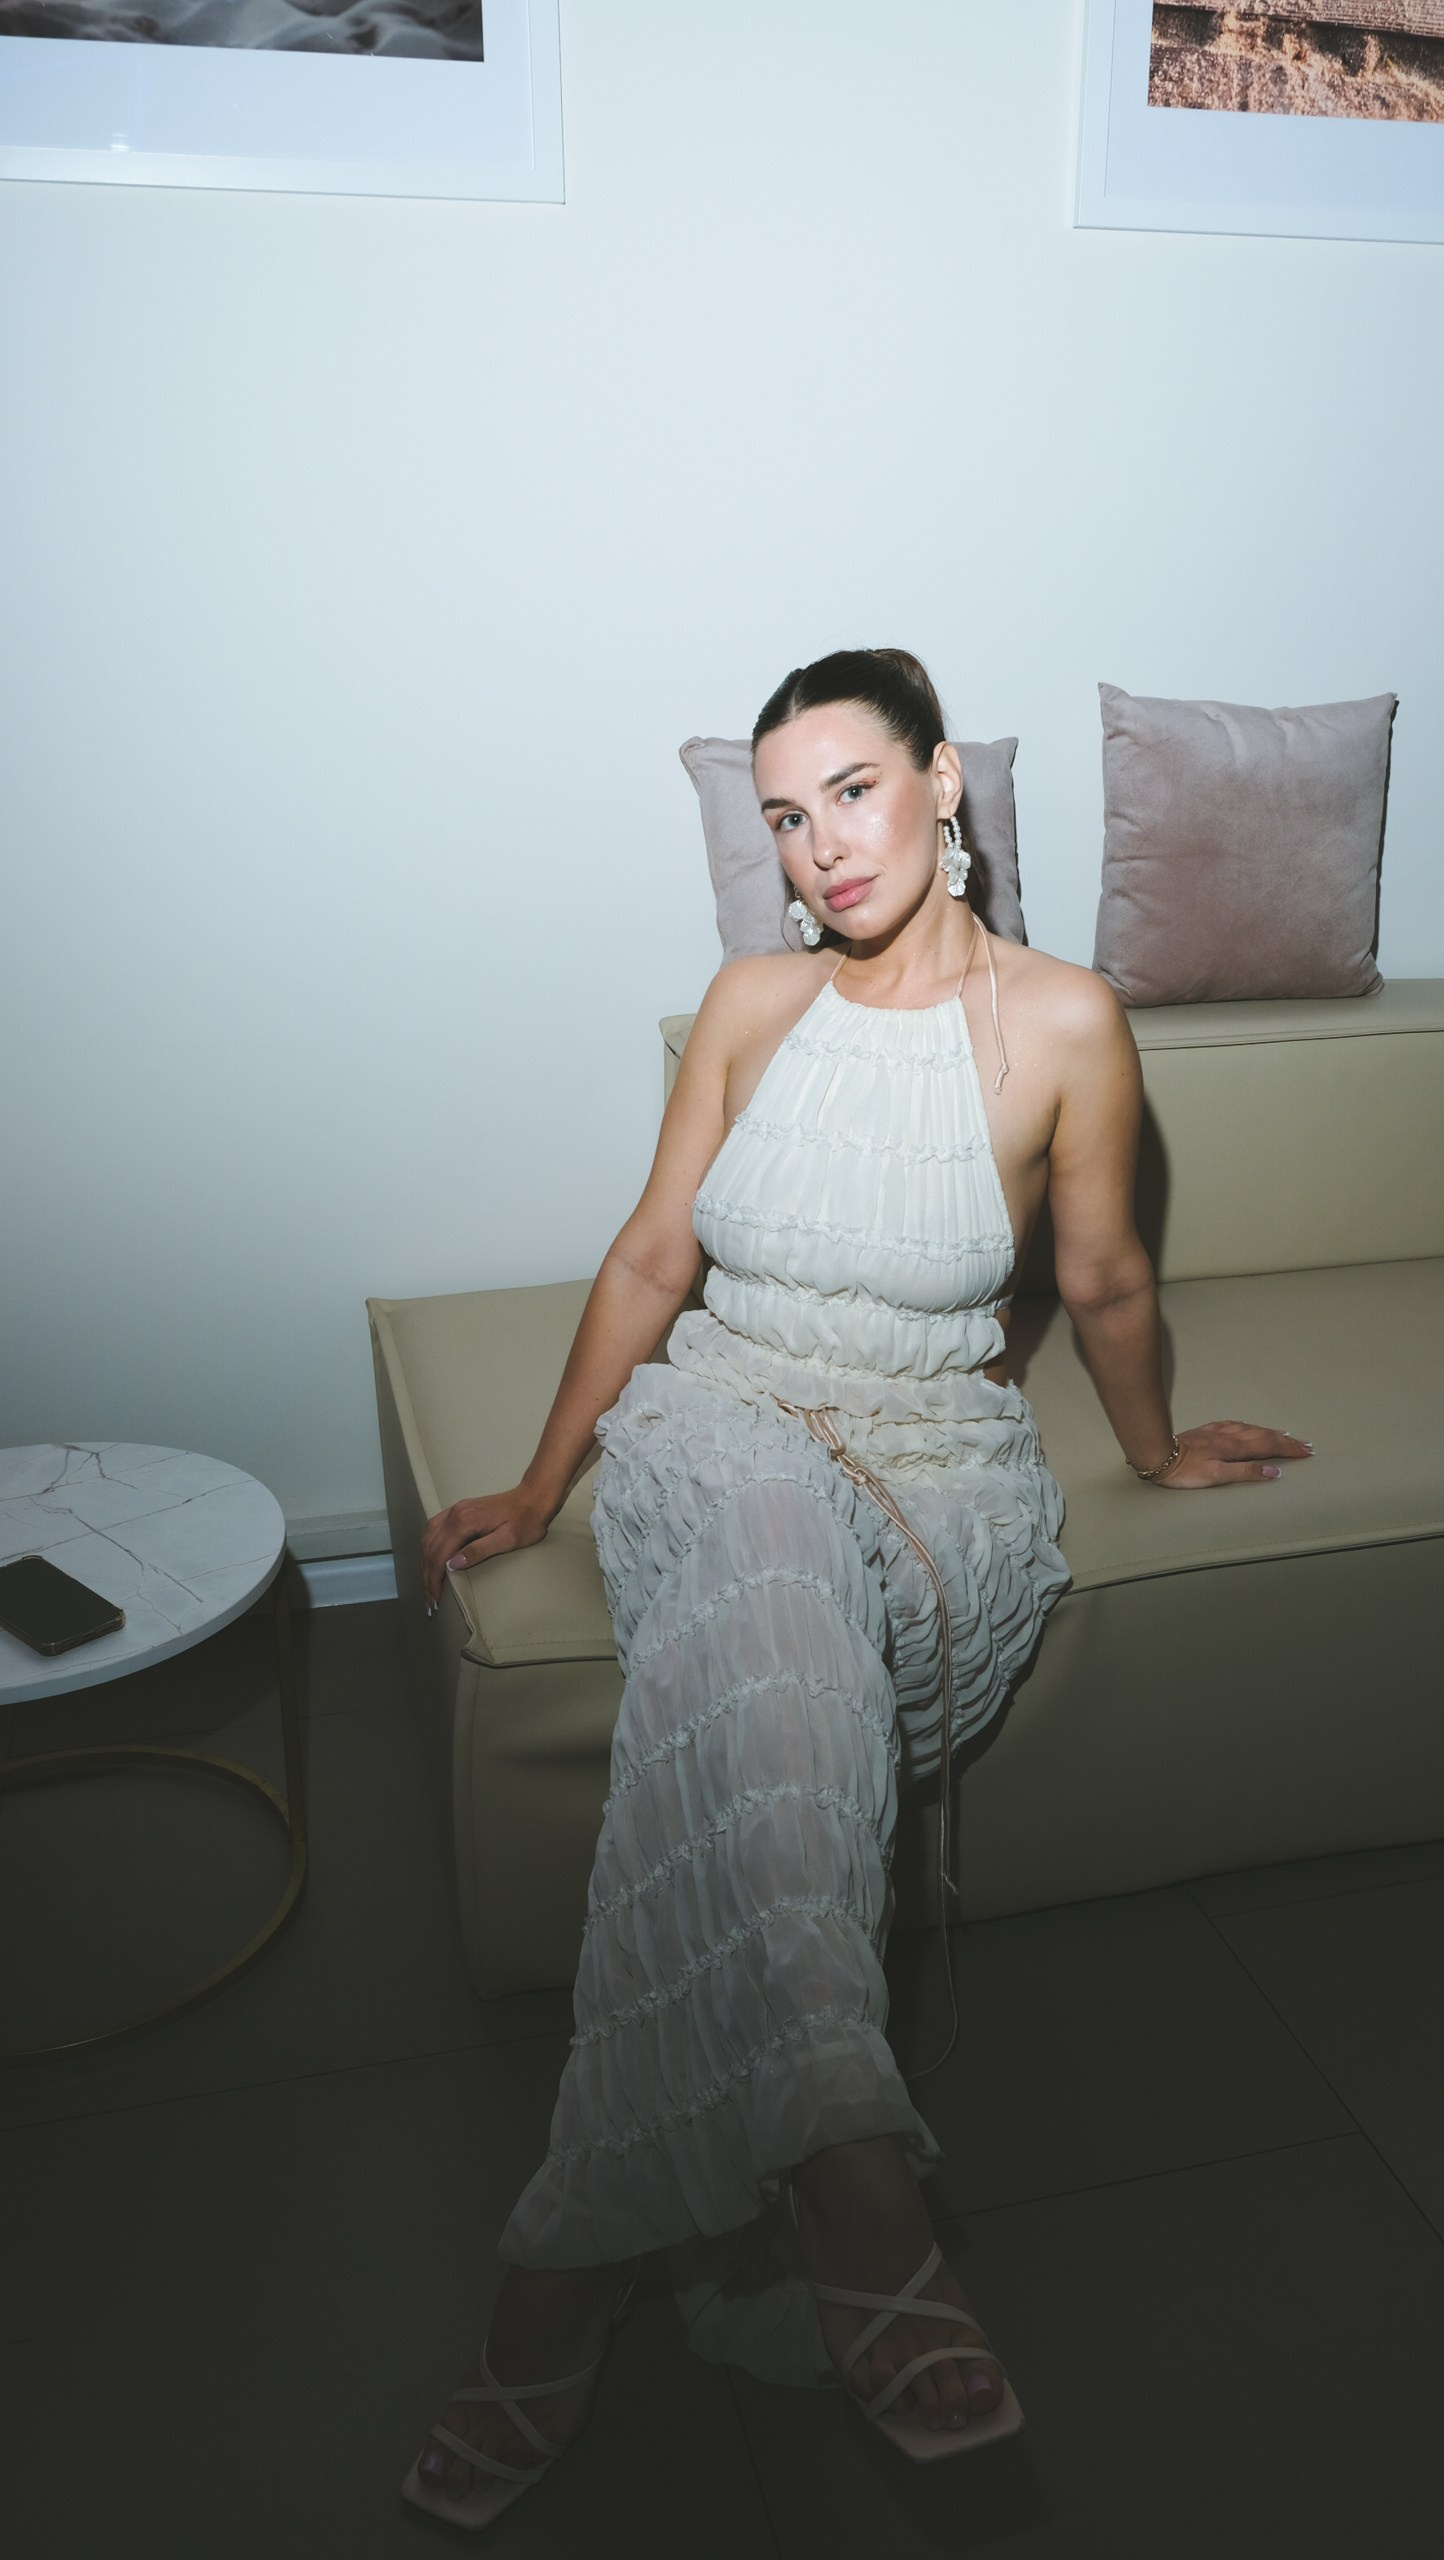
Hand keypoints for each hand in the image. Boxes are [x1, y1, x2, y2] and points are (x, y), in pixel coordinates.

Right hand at [420, 1486, 550, 1606]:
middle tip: (430, 1600)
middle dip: (426, 1576)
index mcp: (464, 1522)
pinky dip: (428, 1546)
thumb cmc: (526, 1521)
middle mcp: (455, 1514)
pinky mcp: (459, 1510)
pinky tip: (430, 1557)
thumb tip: (452, 1565)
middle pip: (430, 1549)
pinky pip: (434, 1528)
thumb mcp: (507, 1540)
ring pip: (428, 1538)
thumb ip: (479, 1551)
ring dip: (425, 1562)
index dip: (434, 1580)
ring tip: (428, 1584)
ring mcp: (455, 1510)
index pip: (439, 1555)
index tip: (434, 1600)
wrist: (534, 1498)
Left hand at [1149, 1422, 1312, 1489]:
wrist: (1157, 1455)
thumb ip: (1245, 1473)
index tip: (1306, 1451)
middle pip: (1264, 1436)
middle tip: (1304, 1444)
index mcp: (1234, 1448)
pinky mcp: (1206, 1432)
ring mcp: (1217, 1432)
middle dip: (1286, 1440)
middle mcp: (1229, 1436)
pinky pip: (1234, 1425)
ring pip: (1250, 1429)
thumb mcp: (1216, 1476)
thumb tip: (1272, 1472)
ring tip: (1284, 1434)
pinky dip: (1248, 1427)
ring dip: (1269, 1432)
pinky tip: (1248, 1427)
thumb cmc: (1185, 1471)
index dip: (1289, 1449)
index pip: (1269, 1446)